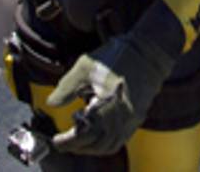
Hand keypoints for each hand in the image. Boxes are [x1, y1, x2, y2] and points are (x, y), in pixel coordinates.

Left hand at [45, 33, 175, 155]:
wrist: (148, 52)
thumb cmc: (116, 56)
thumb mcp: (85, 67)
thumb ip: (66, 88)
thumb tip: (51, 103)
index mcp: (107, 105)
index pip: (86, 134)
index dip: (69, 141)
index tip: (56, 139)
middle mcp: (122, 116)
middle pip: (98, 143)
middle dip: (78, 145)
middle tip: (63, 141)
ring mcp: (132, 119)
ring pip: (110, 144)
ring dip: (92, 146)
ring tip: (78, 138)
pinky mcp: (137, 117)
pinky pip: (120, 138)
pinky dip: (106, 141)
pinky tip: (96, 132)